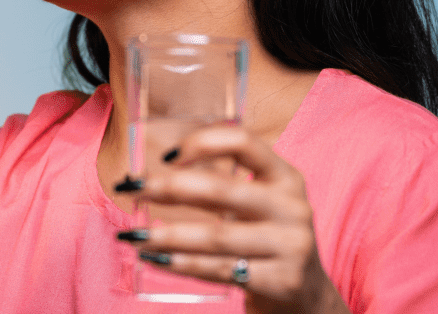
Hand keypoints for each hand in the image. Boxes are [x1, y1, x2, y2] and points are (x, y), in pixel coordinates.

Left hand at [116, 125, 349, 313]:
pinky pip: (219, 269)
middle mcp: (293, 207)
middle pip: (220, 189)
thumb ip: (219, 187)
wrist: (307, 296)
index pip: (243, 142)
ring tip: (132, 235)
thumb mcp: (257, 206)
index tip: (167, 157)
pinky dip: (180, 263)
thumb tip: (149, 178)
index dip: (202, 143)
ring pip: (215, 236)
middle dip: (166, 188)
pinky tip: (154, 258)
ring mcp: (291, 246)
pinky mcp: (281, 281)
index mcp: (286, 178)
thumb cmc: (267, 240)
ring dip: (166, 234)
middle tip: (130, 190)